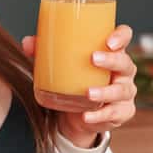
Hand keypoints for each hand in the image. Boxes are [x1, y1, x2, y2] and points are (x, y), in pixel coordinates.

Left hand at [21, 25, 137, 144]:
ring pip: (122, 90)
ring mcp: (124, 92)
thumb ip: (45, 52)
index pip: (124, 36)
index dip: (121, 36)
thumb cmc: (73, 80)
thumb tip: (27, 42)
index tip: (108, 40)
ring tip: (88, 93)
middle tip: (93, 59)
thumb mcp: (60, 65)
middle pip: (125, 63)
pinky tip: (87, 116)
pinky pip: (115, 114)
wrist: (75, 115)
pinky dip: (100, 116)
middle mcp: (123, 71)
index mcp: (112, 52)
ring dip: (105, 92)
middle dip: (111, 60)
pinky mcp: (122, 112)